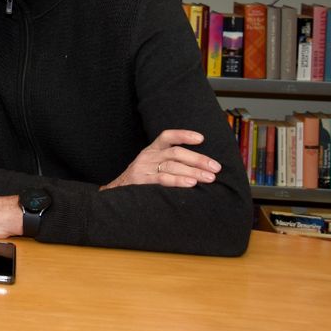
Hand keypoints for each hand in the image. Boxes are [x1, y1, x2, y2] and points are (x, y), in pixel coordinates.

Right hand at [102, 129, 221, 189]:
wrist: (114, 195)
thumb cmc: (140, 181)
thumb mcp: (151, 166)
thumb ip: (169, 162)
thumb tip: (200, 167)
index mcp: (151, 150)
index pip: (167, 136)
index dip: (184, 135)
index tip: (201, 138)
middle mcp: (147, 157)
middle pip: (175, 152)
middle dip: (198, 159)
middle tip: (215, 168)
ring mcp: (143, 169)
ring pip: (171, 165)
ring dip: (193, 171)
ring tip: (209, 178)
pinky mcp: (141, 182)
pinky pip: (162, 179)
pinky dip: (178, 180)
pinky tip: (191, 183)